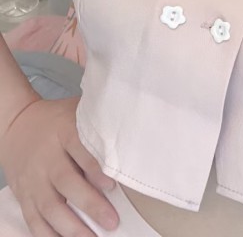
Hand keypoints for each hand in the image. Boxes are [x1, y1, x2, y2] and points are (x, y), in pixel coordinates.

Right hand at [0, 96, 119, 235]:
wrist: (18, 125)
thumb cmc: (58, 121)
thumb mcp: (78, 112)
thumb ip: (98, 124)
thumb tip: (131, 136)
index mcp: (63, 131)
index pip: (79, 148)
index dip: (95, 168)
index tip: (113, 185)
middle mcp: (46, 157)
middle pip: (66, 181)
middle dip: (89, 203)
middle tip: (111, 221)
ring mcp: (34, 179)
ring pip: (50, 206)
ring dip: (71, 227)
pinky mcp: (25, 196)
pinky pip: (34, 220)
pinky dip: (49, 235)